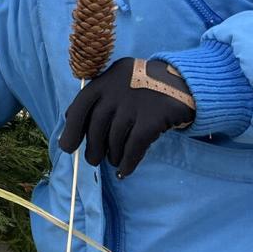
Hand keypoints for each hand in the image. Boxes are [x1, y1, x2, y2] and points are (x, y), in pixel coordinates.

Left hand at [57, 58, 195, 177]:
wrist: (184, 82)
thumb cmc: (144, 87)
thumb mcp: (118, 83)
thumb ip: (98, 100)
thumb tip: (69, 125)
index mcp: (105, 80)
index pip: (80, 106)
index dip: (72, 130)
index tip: (68, 147)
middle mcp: (117, 89)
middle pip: (97, 126)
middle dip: (93, 148)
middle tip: (93, 160)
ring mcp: (136, 103)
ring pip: (115, 138)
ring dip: (112, 155)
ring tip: (114, 161)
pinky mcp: (153, 117)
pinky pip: (134, 146)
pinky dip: (128, 162)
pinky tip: (125, 171)